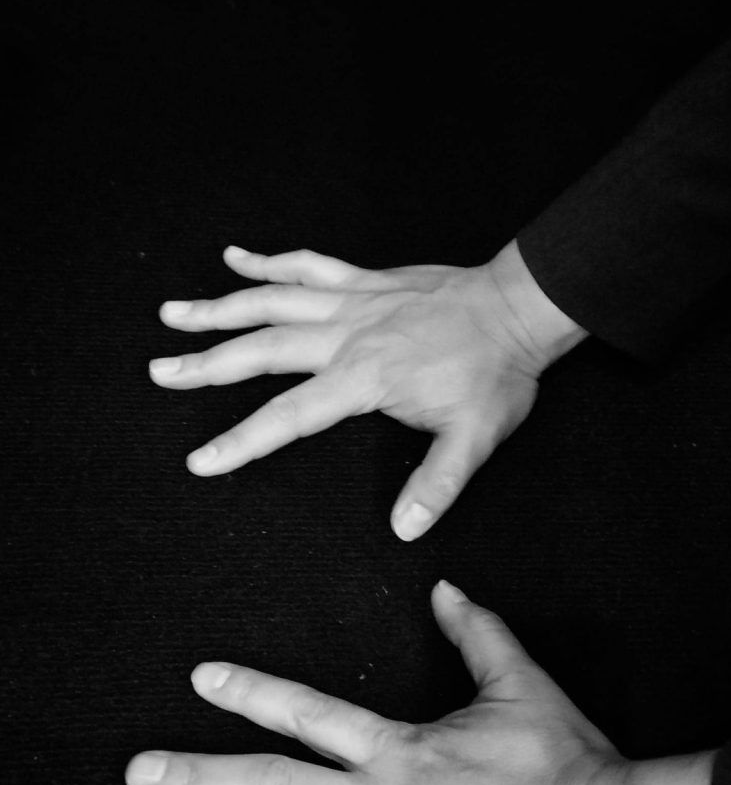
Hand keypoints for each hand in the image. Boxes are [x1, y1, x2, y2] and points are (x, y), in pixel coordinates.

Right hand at [150, 242, 583, 540]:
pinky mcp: (365, 279)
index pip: (289, 417)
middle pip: (261, 350)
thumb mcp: (476, 437)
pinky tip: (234, 256)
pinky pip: (307, 265)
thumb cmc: (496, 374)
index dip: (242, 442)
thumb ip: (438, 483)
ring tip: (171, 314)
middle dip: (206, 365)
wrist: (519, 308)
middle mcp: (346, 336)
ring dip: (219, 307)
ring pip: (271, 300)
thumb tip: (405, 528)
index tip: (200, 460)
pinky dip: (269, 260)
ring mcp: (352, 302)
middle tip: (158, 372)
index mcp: (364, 379)